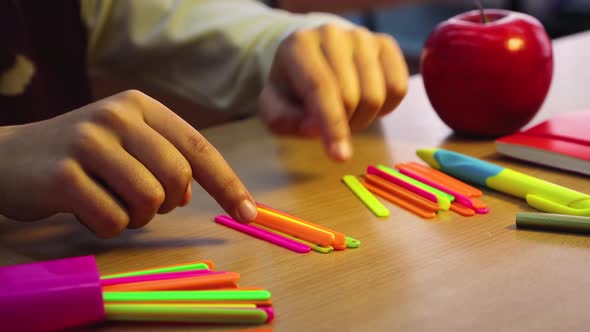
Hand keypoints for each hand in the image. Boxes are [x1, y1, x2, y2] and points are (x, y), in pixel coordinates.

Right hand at [0, 90, 256, 237]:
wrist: (7, 157)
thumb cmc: (79, 155)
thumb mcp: (124, 144)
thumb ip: (163, 161)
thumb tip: (186, 195)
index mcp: (140, 106)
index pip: (198, 147)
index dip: (228, 184)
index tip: (249, 213)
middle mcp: (117, 116)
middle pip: (178, 179)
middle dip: (165, 204)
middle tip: (136, 202)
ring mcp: (88, 142)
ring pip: (149, 201)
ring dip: (135, 217)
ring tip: (107, 202)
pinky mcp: (63, 175)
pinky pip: (113, 220)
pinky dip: (106, 227)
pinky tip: (83, 209)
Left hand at [259, 24, 408, 160]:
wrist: (311, 59)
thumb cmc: (292, 90)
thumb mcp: (274, 109)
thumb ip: (286, 120)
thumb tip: (315, 128)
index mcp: (299, 46)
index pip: (321, 88)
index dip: (332, 125)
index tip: (340, 157)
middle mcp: (332, 34)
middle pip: (352, 97)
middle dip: (344, 125)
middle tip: (332, 126)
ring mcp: (362, 36)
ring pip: (377, 95)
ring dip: (363, 118)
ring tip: (346, 113)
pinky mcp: (386, 44)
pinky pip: (398, 88)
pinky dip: (385, 108)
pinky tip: (366, 103)